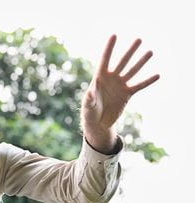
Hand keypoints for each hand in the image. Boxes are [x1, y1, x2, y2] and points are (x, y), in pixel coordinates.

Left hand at [81, 35, 159, 152]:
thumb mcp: (88, 106)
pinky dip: (148, 81)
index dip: (109, 48)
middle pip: (122, 62)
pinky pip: (139, 86)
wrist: (98, 122)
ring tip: (150, 52)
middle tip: (139, 39)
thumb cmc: (89, 112)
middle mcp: (111, 79)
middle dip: (130, 51)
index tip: (114, 35)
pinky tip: (157, 75)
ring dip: (141, 62)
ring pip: (132, 71)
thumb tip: (92, 92)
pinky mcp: (127, 94)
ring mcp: (120, 85)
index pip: (105, 59)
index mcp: (99, 78)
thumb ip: (90, 98)